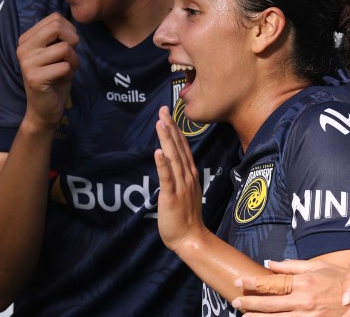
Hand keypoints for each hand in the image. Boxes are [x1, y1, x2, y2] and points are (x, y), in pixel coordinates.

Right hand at [16, 13, 78, 130]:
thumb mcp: (54, 52)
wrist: (43, 109)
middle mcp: (23, 48)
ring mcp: (27, 63)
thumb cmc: (53, 78)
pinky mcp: (34, 78)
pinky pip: (65, 67)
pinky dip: (69, 75)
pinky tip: (59, 81)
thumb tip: (70, 23)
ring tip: (63, 71)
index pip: (55, 18)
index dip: (70, 31)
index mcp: (26, 39)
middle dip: (72, 41)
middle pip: (57, 26)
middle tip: (69, 56)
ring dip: (72, 62)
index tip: (68, 46)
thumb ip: (58, 36)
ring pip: (64, 48)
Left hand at [153, 105, 204, 251]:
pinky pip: (167, 178)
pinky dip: (163, 164)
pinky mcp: (172, 196)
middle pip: (178, 147)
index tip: (168, 114)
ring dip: (167, 140)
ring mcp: (180, 185)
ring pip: (173, 158)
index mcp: (189, 174)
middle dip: (170, 127)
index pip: (182, 147)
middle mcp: (187, 176)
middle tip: (163, 110)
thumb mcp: (184, 190)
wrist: (191, 238)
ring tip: (161, 123)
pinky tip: (158, 151)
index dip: (175, 129)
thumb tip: (171, 162)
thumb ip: (179, 176)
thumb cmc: (185, 216)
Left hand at [233, 259, 347, 315]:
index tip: (237, 282)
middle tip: (235, 303)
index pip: (270, 283)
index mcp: (303, 283)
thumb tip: (270, 263)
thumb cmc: (342, 281)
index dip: (251, 284)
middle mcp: (304, 301)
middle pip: (269, 304)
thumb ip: (293, 266)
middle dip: (249, 304)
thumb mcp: (319, 267)